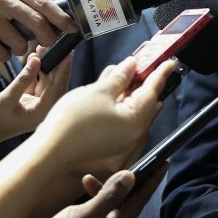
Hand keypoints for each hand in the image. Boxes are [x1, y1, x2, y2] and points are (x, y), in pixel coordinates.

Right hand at [0, 0, 76, 59]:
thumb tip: (56, 15)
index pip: (43, 3)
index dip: (60, 18)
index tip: (72, 28)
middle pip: (36, 22)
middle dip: (48, 37)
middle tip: (49, 43)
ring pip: (19, 42)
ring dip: (21, 49)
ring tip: (14, 45)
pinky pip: (0, 52)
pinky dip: (4, 55)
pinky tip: (0, 49)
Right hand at [0, 51, 72, 147]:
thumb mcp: (7, 98)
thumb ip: (23, 79)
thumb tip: (37, 60)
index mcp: (43, 113)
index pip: (58, 87)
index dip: (64, 69)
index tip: (68, 53)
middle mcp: (44, 109)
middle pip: (56, 83)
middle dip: (55, 64)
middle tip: (54, 46)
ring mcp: (38, 105)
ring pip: (46, 81)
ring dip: (44, 66)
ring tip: (41, 49)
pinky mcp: (31, 101)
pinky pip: (37, 83)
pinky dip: (35, 72)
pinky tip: (34, 59)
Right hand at [13, 166, 165, 217]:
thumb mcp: (84, 217)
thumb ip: (108, 197)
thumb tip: (131, 177)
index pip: (140, 200)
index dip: (152, 180)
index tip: (164, 163)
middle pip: (130, 201)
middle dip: (136, 181)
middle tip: (144, 161)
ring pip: (113, 205)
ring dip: (108, 188)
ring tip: (94, 176)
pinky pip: (100, 210)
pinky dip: (96, 197)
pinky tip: (85, 187)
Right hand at [35, 56, 172, 173]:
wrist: (47, 154)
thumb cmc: (71, 123)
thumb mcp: (98, 91)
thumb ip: (119, 77)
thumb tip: (131, 66)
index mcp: (135, 121)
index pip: (152, 91)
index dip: (160, 73)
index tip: (169, 63)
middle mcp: (134, 137)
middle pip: (146, 105)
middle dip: (145, 84)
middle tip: (145, 67)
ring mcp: (123, 146)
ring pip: (134, 115)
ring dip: (132, 96)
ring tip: (127, 79)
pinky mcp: (111, 150)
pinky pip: (124, 126)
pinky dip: (122, 110)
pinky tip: (114, 99)